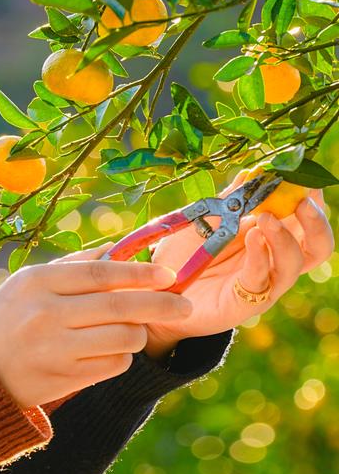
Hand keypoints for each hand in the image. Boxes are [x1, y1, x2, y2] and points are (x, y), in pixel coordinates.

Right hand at [0, 247, 190, 409]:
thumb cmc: (6, 317)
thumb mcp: (27, 282)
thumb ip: (73, 266)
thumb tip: (121, 249)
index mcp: (37, 282)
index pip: (100, 273)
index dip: (139, 272)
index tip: (168, 274)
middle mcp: (45, 314)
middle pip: (119, 306)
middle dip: (160, 304)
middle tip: (184, 305)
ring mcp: (55, 349)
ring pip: (123, 338)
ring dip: (138, 334)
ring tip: (133, 330)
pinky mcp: (63, 378)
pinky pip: (113, 365)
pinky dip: (121, 357)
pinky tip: (109, 351)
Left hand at [142, 182, 334, 353]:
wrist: (157, 291)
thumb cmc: (184, 255)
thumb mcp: (206, 221)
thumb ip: (230, 201)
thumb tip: (252, 172)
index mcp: (270, 238)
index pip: (304, 219)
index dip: (311, 200)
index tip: (303, 178)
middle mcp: (273, 261)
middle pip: (316, 245)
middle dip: (315, 221)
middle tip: (302, 201)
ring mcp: (262, 282)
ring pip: (294, 263)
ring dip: (284, 237)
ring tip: (265, 218)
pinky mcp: (244, 301)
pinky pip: (261, 279)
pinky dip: (259, 256)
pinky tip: (251, 238)